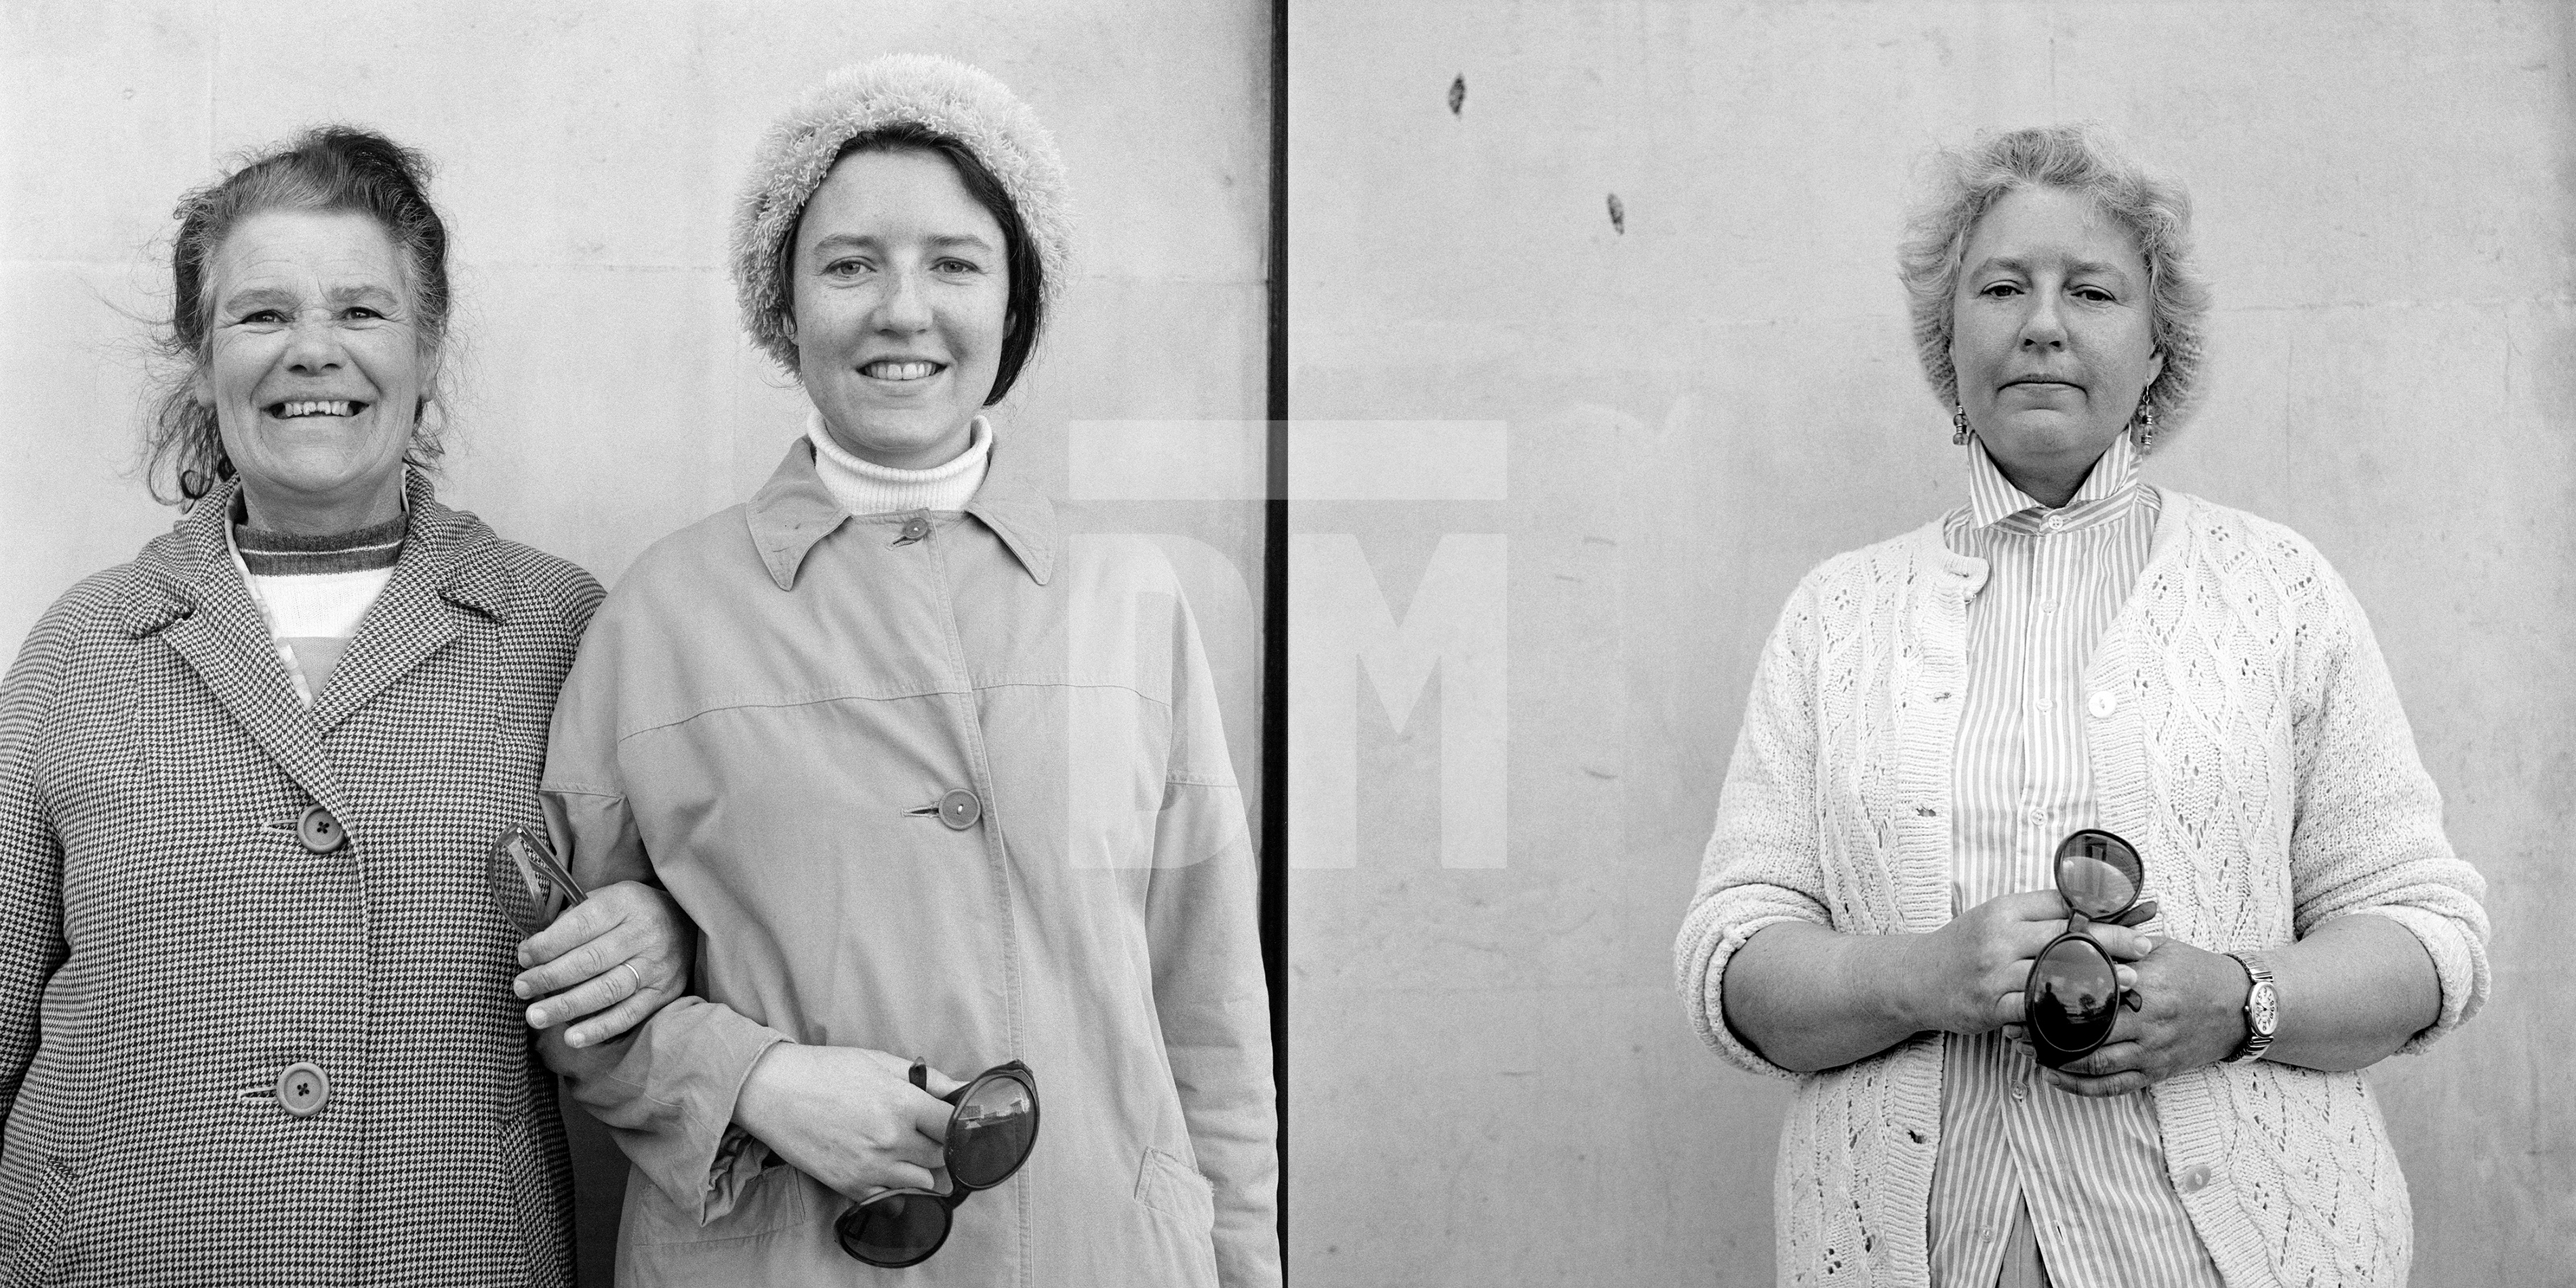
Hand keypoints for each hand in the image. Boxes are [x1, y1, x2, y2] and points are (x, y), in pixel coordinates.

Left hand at [512, 880, 695, 1047]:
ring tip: (535, 1016)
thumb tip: (535, 950)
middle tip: (521, 988)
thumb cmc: (633, 912)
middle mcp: (645, 934)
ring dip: (567, 1006)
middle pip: (591, 960)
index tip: (523, 957)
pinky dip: (598, 1028)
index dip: (548, 944)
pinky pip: (628, 1015)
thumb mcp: (608, 898)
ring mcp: (657, 966)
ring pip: (607, 990)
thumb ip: (575, 918)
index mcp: (626, 903)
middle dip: (550, 976)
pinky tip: (572, 1037)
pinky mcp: (664, 993)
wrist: (688, 924)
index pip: (582, 925)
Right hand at [733, 1045, 966, 1200]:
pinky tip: (886, 1166)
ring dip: (922, 1168)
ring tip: (906, 1149)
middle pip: (942, 1156)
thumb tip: (966, 1088)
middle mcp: (892, 1140)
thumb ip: (931, 1079)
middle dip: (940, 1145)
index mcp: (903, 1104)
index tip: (954, 1121)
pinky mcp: (851, 1186)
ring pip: (923, 1182)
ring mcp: (871, 1167)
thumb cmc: (828, 1071)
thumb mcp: (882, 1063)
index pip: (954, 1127)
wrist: (775, 1092)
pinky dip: (897, 1187)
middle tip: (927, 1131)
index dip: (958, 1123)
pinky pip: (892, 1198)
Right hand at [1900, 890, 2148, 1036]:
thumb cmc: (1964, 946)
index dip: (2102, 908)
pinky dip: (2063, 1011)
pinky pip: (2034, 1009)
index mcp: (2004, 910)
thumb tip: (2090, 908)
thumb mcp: (1994, 918)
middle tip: (2146, 945)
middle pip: (2065, 935)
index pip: (2060, 903)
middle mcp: (1999, 938)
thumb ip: (2035, 913)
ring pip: (2054, 973)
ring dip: (2097, 977)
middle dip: (2111, 940)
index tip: (2136, 913)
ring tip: (2130, 981)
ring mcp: (1993, 973)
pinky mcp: (1989, 1005)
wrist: (1916, 978)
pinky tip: (2089, 1014)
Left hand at [2017, 936, 2247, 1096]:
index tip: (2024, 990)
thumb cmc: (2194, 970)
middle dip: (2045, 1030)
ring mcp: (2153, 1051)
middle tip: (2013, 1023)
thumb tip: (2071, 932)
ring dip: (2055, 1059)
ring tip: (2023, 1047)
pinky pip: (2112, 1086)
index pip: (2092, 992)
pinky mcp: (2156, 1072)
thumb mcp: (2159, 948)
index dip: (2055, 994)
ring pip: (2095, 1063)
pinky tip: (2052, 1076)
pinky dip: (2079, 1085)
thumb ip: (2118, 945)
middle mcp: (2149, 1022)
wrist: (2240, 1006)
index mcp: (2147, 985)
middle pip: (2085, 1031)